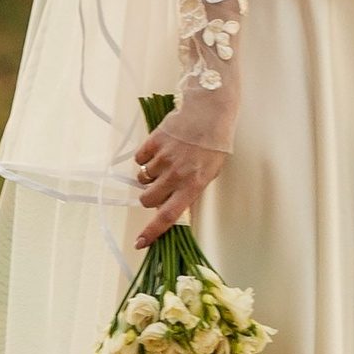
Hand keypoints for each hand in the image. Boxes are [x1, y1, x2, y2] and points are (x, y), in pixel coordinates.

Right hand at [133, 100, 231, 244]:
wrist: (210, 110)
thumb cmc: (214, 143)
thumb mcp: (209, 173)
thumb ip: (190, 191)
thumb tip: (173, 208)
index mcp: (192, 185)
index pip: (168, 216)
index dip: (152, 232)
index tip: (140, 243)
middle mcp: (176, 174)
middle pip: (147, 199)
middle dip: (150, 196)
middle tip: (160, 185)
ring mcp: (163, 157)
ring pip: (142, 178)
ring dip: (150, 174)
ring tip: (166, 160)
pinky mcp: (154, 141)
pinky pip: (139, 158)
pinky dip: (145, 157)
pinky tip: (159, 149)